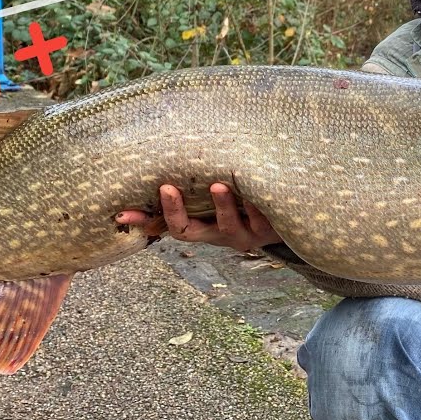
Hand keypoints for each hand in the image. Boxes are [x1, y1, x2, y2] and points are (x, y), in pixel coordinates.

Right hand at [115, 182, 281, 251]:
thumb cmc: (245, 205)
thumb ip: (185, 196)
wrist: (292, 220)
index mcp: (204, 228)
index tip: (127, 208)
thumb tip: (135, 196)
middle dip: (176, 211)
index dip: (148, 219)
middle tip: (167, 187)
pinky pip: (261, 218)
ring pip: (227, 227)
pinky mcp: (269, 230)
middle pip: (189, 232)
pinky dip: (257, 203)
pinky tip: (256, 187)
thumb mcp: (216, 201)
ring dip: (221, 205)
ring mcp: (244, 235)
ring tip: (218, 184)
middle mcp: (220, 235)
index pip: (169, 227)